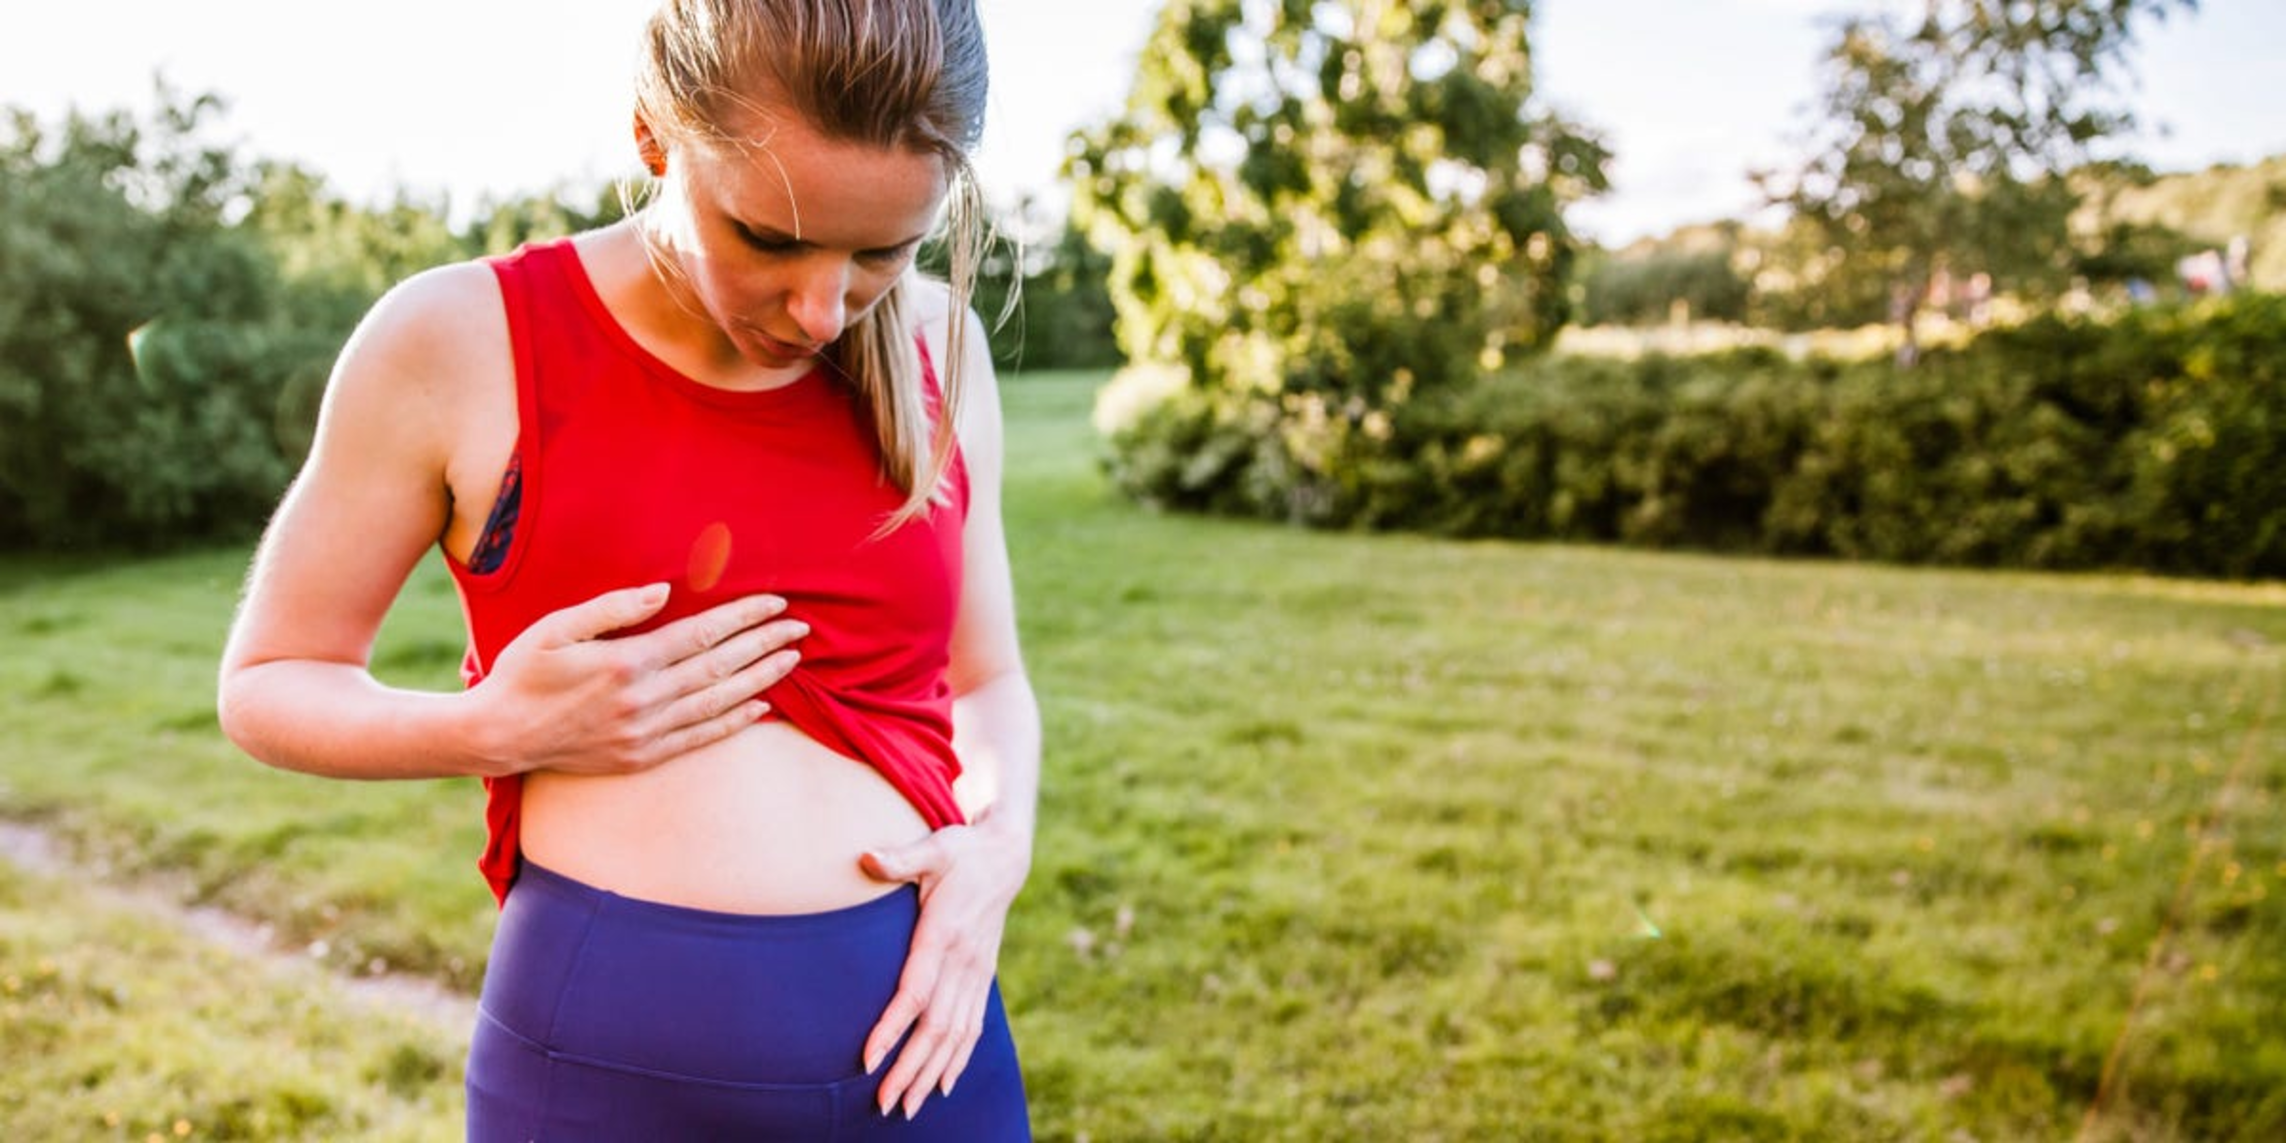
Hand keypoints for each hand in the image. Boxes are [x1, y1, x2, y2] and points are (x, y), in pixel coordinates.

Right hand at [471, 584, 805, 775]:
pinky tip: (761, 707)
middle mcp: (643, 700)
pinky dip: (735, 722)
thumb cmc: (524, 672)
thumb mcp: (556, 628)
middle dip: (765, 644)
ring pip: (718, 703)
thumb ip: (612, 608)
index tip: (776, 603)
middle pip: (720, 667)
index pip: (702, 634)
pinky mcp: (641, 758)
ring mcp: (645, 734)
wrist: (498, 736)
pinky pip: (700, 739)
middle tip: (801, 627)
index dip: (744, 617)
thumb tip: (663, 592)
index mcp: (626, 663)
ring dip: (761, 680)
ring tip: (792, 660)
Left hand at [859, 812, 1032, 1119]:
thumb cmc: (961, 850)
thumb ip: (900, 858)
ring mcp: (977, 972)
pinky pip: (973, 1025)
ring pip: (956, 1034)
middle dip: (910, 1068)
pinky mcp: (983, 975)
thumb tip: (866, 856)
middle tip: (883, 1103)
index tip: (869, 1059)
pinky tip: (942, 1085)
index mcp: (945, 933)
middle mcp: (964, 960)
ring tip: (908, 1107)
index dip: (892, 1028)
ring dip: (931, 1072)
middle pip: (936, 1026)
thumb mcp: (933, 847)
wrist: (1006, 855)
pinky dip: (958, 1059)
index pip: (916, 992)